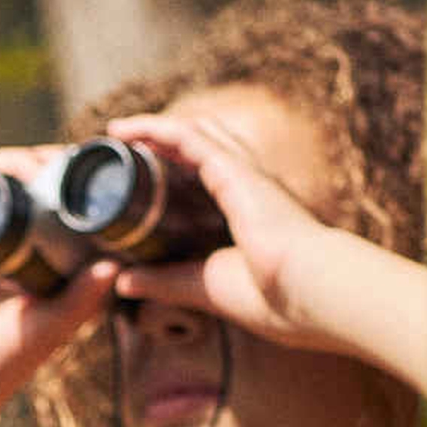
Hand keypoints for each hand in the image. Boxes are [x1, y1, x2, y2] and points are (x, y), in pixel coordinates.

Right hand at [0, 154, 121, 426]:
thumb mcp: (42, 337)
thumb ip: (76, 305)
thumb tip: (116, 268)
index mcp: (24, 265)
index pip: (52, 210)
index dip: (75, 188)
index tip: (103, 180)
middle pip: (21, 182)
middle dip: (50, 164)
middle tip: (77, 164)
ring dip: (15, 161)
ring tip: (43, 167)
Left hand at [97, 112, 351, 352]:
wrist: (310, 290)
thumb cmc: (272, 297)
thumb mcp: (203, 287)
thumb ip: (164, 281)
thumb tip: (122, 283)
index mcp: (245, 215)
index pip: (201, 184)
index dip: (169, 176)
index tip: (134, 181)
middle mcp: (244, 187)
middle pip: (194, 154)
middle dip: (158, 148)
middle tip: (119, 149)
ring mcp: (240, 174)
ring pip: (188, 137)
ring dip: (150, 131)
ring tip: (116, 132)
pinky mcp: (232, 169)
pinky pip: (186, 138)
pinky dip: (155, 130)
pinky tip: (125, 130)